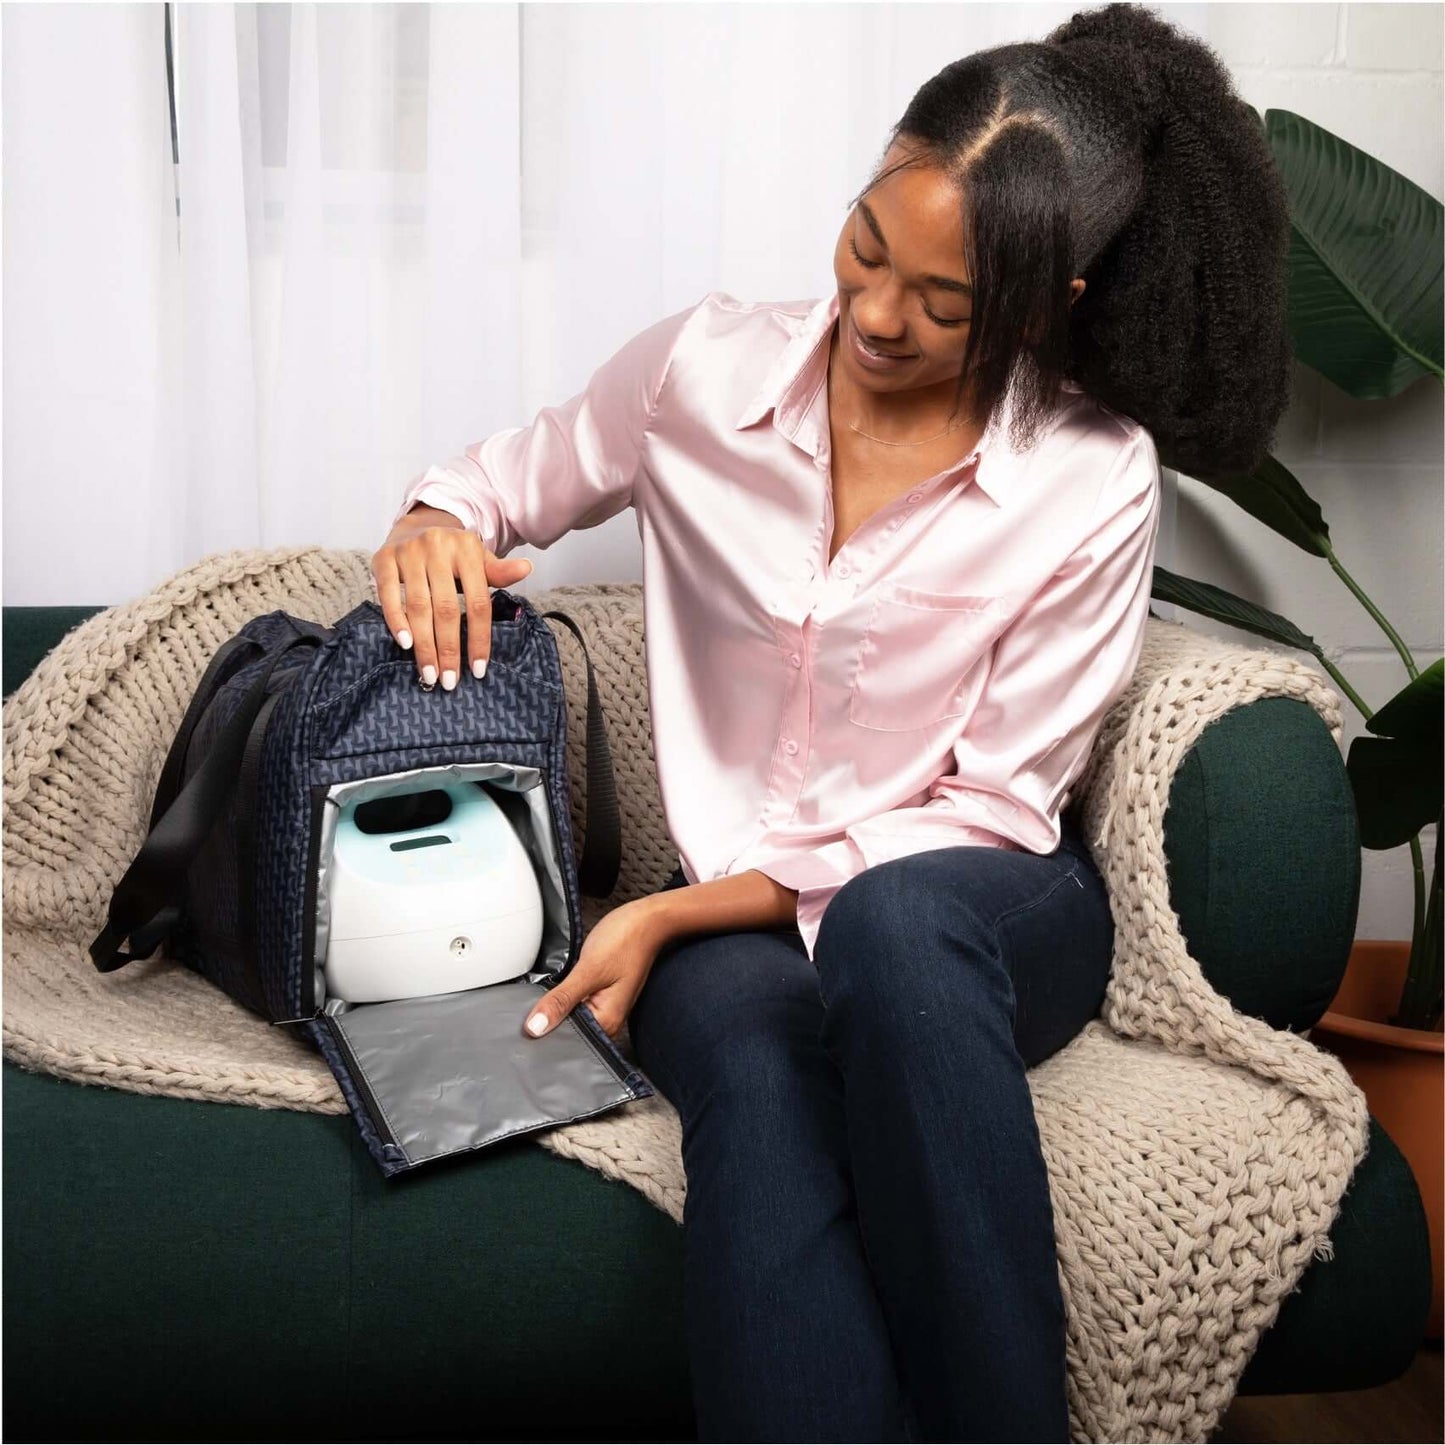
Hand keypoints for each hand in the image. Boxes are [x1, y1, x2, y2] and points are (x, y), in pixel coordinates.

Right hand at [371, 505, 533, 687]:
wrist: (416, 526)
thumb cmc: (452, 555)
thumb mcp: (478, 561)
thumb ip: (498, 572)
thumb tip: (526, 568)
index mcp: (468, 549)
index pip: (478, 602)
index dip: (479, 638)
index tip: (478, 670)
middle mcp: (438, 547)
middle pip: (446, 609)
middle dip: (449, 649)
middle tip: (449, 681)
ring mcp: (409, 552)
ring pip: (419, 606)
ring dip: (424, 644)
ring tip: (429, 673)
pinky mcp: (384, 558)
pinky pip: (388, 595)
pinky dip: (396, 620)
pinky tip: (405, 644)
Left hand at [523, 898, 665, 1041]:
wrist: (646, 920)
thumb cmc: (627, 941)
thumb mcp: (589, 969)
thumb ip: (562, 999)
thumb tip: (535, 1027)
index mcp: (607, 1022)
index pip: (567, 1040)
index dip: (544, 1032)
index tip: (525, 1023)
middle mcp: (606, 1019)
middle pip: (567, 1028)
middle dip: (550, 1017)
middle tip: (540, 999)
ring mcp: (602, 1005)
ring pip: (569, 1013)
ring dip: (557, 1003)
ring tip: (554, 987)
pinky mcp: (598, 993)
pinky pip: (574, 1000)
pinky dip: (564, 993)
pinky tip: (561, 983)